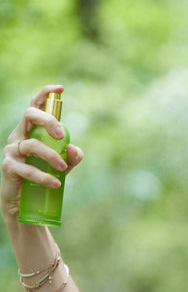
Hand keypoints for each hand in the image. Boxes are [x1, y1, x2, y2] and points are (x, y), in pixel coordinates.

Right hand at [1, 85, 83, 221]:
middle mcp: (19, 136)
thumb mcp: (63, 166)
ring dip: (51, 156)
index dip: (45, 94)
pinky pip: (26, 168)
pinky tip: (55, 183)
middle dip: (48, 120)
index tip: (61, 88)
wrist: (25, 204)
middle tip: (63, 136)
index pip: (35, 106)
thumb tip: (74, 149)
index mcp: (31, 131)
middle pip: (29, 115)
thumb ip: (71, 157)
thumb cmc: (44, 178)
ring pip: (32, 145)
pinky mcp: (9, 168)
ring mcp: (11, 151)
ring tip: (63, 169)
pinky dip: (43, 176)